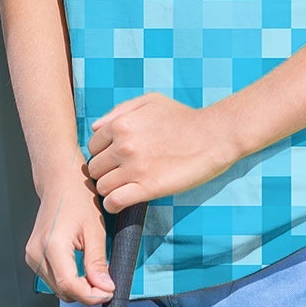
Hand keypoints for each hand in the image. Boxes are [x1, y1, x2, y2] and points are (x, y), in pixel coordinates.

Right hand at [25, 169, 118, 305]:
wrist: (59, 181)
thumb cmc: (77, 197)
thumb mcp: (95, 230)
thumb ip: (97, 262)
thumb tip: (104, 289)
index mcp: (52, 245)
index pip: (70, 286)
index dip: (92, 296)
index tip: (109, 292)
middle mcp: (37, 252)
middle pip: (63, 291)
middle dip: (87, 293)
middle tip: (106, 282)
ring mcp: (32, 255)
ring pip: (58, 289)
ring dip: (79, 288)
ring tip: (94, 272)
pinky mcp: (33, 256)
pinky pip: (53, 280)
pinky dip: (69, 281)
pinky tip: (81, 269)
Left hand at [86, 94, 239, 208]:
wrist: (212, 136)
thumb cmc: (182, 117)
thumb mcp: (149, 101)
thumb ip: (119, 111)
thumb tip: (95, 128)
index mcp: (120, 125)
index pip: (92, 146)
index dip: (102, 154)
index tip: (113, 160)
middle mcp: (123, 146)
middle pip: (95, 168)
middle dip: (104, 172)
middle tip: (118, 175)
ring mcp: (134, 168)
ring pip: (102, 186)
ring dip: (109, 189)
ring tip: (122, 188)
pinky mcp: (148, 188)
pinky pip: (115, 202)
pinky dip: (113, 205)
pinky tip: (120, 202)